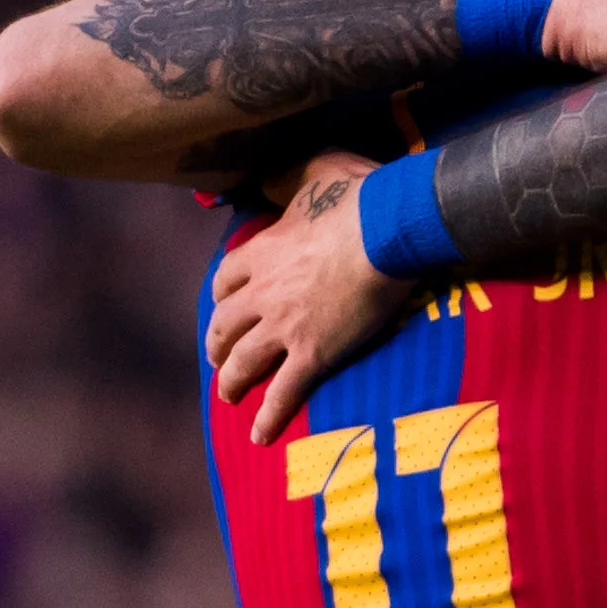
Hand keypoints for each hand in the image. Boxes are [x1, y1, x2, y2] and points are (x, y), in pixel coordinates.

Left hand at [207, 151, 415, 444]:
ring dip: (231, 381)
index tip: (225, 304)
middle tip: (218, 357)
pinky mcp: (313, 353)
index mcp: (262, 252)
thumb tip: (271, 176)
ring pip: (243, 362)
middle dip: (216, 344)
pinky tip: (259, 436)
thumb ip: (289, 176)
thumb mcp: (316, 171)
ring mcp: (285, 326)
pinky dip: (268, 417)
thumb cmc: (360, 197)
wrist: (390, 230)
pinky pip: (283, 393)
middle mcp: (263, 292)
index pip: (225, 279)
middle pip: (223, 325)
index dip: (221, 296)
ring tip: (229, 395)